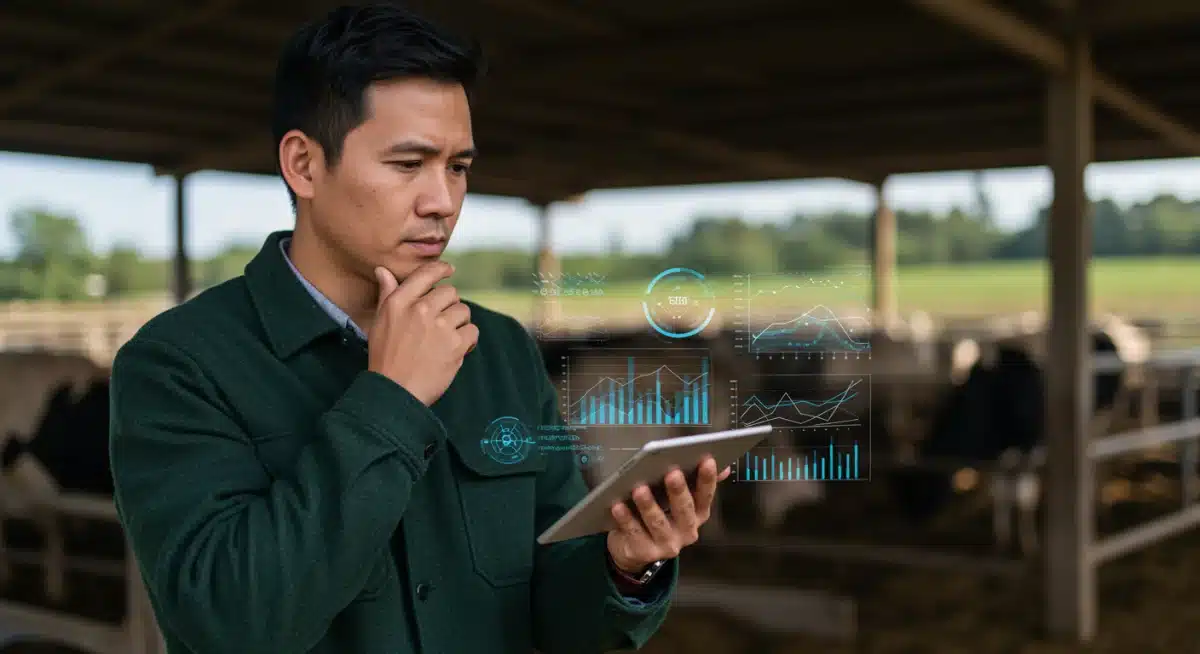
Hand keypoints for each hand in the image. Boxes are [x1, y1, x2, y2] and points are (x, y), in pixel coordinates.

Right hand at [368, 261, 478, 405]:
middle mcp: (420, 309)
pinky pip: (472, 331)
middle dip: (449, 306)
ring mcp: (440, 326)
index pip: (426, 274)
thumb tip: (383, 270)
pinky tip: (455, 351)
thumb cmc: (385, 357)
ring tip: (446, 340)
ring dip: (459, 324)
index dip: (442, 269)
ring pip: (464, 311)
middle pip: (450, 293)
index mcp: (399, 301)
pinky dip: (468, 341)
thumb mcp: (379, 322)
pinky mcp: (455, 344)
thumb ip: (386, 294)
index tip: (449, 270)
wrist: (394, 391)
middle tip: (441, 324)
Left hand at [606, 456, 731, 574]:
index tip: (707, 460)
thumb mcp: (678, 501)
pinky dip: (626, 518)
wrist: (634, 550)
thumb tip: (724, 466)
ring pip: (657, 523)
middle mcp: (686, 531)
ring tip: (639, 489)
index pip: (705, 496)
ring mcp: (666, 545)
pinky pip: (634, 533)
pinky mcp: (644, 552)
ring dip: (649, 505)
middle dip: (678, 491)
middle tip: (672, 473)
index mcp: (698, 515)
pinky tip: (618, 505)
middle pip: (683, 510)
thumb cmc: (659, 515)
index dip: (707, 479)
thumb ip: (697, 483)